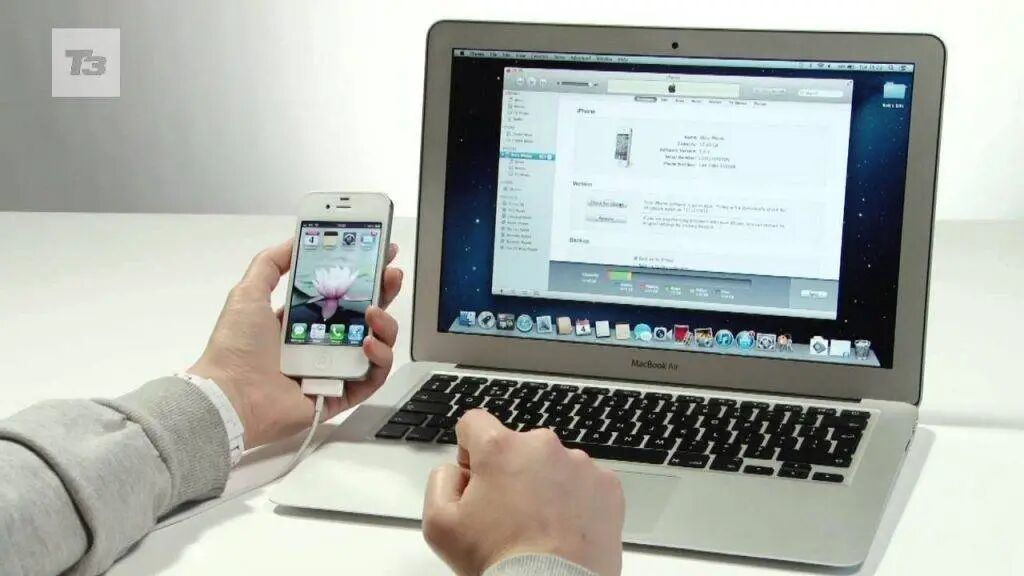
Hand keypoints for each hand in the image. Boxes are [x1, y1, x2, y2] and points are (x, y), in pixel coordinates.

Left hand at [189, 240, 402, 447]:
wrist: (230, 397)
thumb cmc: (234, 349)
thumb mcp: (248, 292)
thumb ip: (270, 263)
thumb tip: (295, 240)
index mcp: (301, 321)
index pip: (341, 294)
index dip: (362, 275)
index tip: (378, 255)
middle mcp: (320, 344)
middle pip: (364, 316)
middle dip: (382, 293)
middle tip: (391, 275)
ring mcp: (332, 370)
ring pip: (376, 345)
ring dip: (384, 325)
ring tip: (373, 313)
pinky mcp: (339, 395)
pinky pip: (371, 378)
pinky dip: (378, 360)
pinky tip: (368, 344)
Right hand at [423, 410, 624, 575]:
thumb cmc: (501, 562)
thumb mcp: (439, 525)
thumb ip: (441, 481)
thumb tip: (458, 471)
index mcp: (500, 448)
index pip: (475, 423)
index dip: (470, 450)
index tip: (476, 477)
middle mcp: (542, 446)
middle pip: (517, 446)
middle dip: (510, 472)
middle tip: (507, 515)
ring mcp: (580, 465)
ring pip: (552, 465)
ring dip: (544, 485)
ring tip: (540, 527)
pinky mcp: (607, 486)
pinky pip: (584, 483)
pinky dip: (575, 500)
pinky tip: (564, 529)